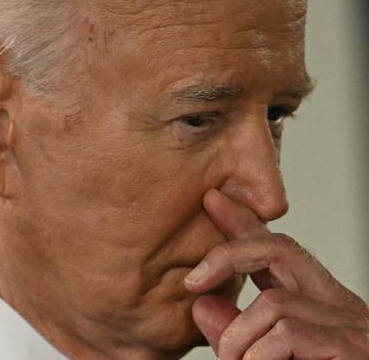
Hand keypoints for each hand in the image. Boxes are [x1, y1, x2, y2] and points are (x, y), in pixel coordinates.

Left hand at [184, 189, 368, 358]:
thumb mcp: (266, 355)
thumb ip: (236, 331)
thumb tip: (200, 304)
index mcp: (315, 304)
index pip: (276, 251)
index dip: (242, 224)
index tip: (212, 201)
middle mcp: (337, 306)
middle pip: (281, 249)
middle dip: (229, 254)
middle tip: (191, 280)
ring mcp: (350, 326)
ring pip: (274, 305)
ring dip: (239, 340)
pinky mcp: (352, 349)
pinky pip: (288, 335)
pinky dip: (259, 356)